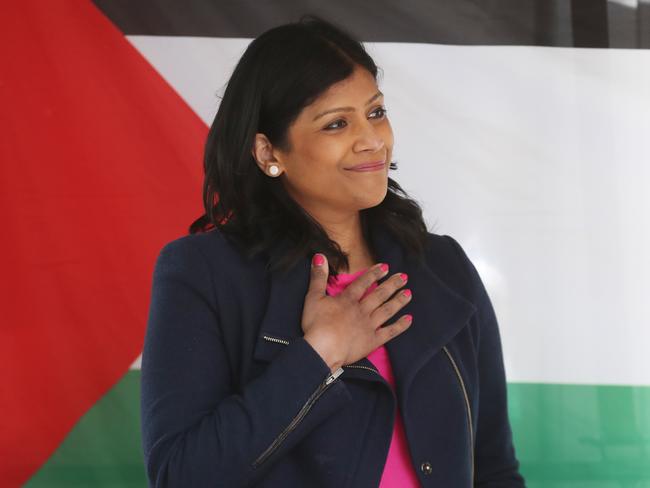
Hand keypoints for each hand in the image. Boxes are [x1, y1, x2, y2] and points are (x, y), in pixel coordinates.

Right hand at [302, 253, 412, 371]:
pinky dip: (400, 326)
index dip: (374, 273)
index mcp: (347, 300)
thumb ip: (318, 277)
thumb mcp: (313, 297)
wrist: (322, 349)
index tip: (385, 267)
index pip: (363, 283)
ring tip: (409, 293)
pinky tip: (409, 319)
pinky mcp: (372, 341)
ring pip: (387, 310)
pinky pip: (390, 332)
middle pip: (380, 295)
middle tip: (404, 277)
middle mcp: (361, 310)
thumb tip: (319, 256)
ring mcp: (369, 326)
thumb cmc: (316, 324)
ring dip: (399, 301)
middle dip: (393, 284)